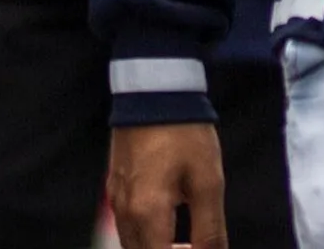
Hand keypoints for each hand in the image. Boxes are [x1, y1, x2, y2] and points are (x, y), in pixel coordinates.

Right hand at [109, 122, 229, 248]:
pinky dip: (145, 238)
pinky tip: (168, 228)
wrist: (155, 90)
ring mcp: (115, 199)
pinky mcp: (114, 186)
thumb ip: (209, 230)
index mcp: (148, 213)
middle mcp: (125, 211)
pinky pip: (126, 227)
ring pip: (132, 245)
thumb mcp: (208, 182)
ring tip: (185, 243)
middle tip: (196, 245)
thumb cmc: (184, 133)